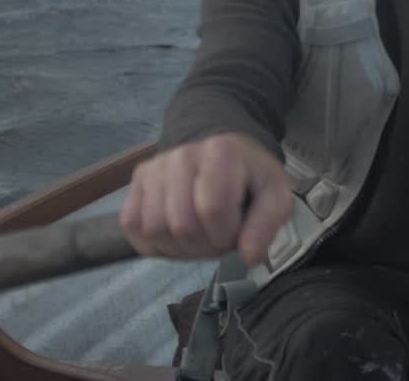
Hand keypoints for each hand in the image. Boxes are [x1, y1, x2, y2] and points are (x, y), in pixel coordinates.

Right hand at [118, 132, 293, 265]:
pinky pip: (133, 227)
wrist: (222, 155)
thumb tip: (249, 257)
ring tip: (200, 236)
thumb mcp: (275, 195)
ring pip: (154, 229)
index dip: (227, 234)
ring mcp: (154, 168)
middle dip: (205, 245)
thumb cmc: (250, 178)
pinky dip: (155, 243)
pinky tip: (177, 235)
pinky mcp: (136, 182)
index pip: (213, 210)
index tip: (237, 231)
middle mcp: (181, 155)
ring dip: (180, 248)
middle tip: (219, 237)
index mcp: (220, 152)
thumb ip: (268, 225)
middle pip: (181, 225)